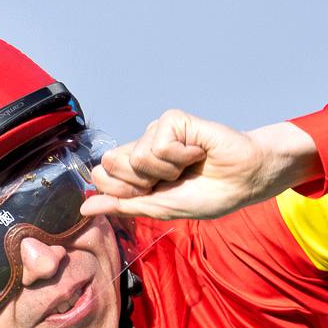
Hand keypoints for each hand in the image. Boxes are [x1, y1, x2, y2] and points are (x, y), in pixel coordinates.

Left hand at [81, 115, 319, 222]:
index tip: (153, 193)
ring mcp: (156, 132)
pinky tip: (197, 152)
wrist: (243, 181)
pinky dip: (181, 157)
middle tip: (172, 181)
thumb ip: (121, 205)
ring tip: (189, 166)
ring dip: (167, 171)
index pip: (103, 176)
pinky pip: (158, 145)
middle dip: (142, 183)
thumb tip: (84, 206)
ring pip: (137, 157)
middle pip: (112, 165)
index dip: (123, 192)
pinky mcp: (173, 120)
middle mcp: (142, 147)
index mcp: (135, 170)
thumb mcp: (158, 207)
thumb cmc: (207, 194)